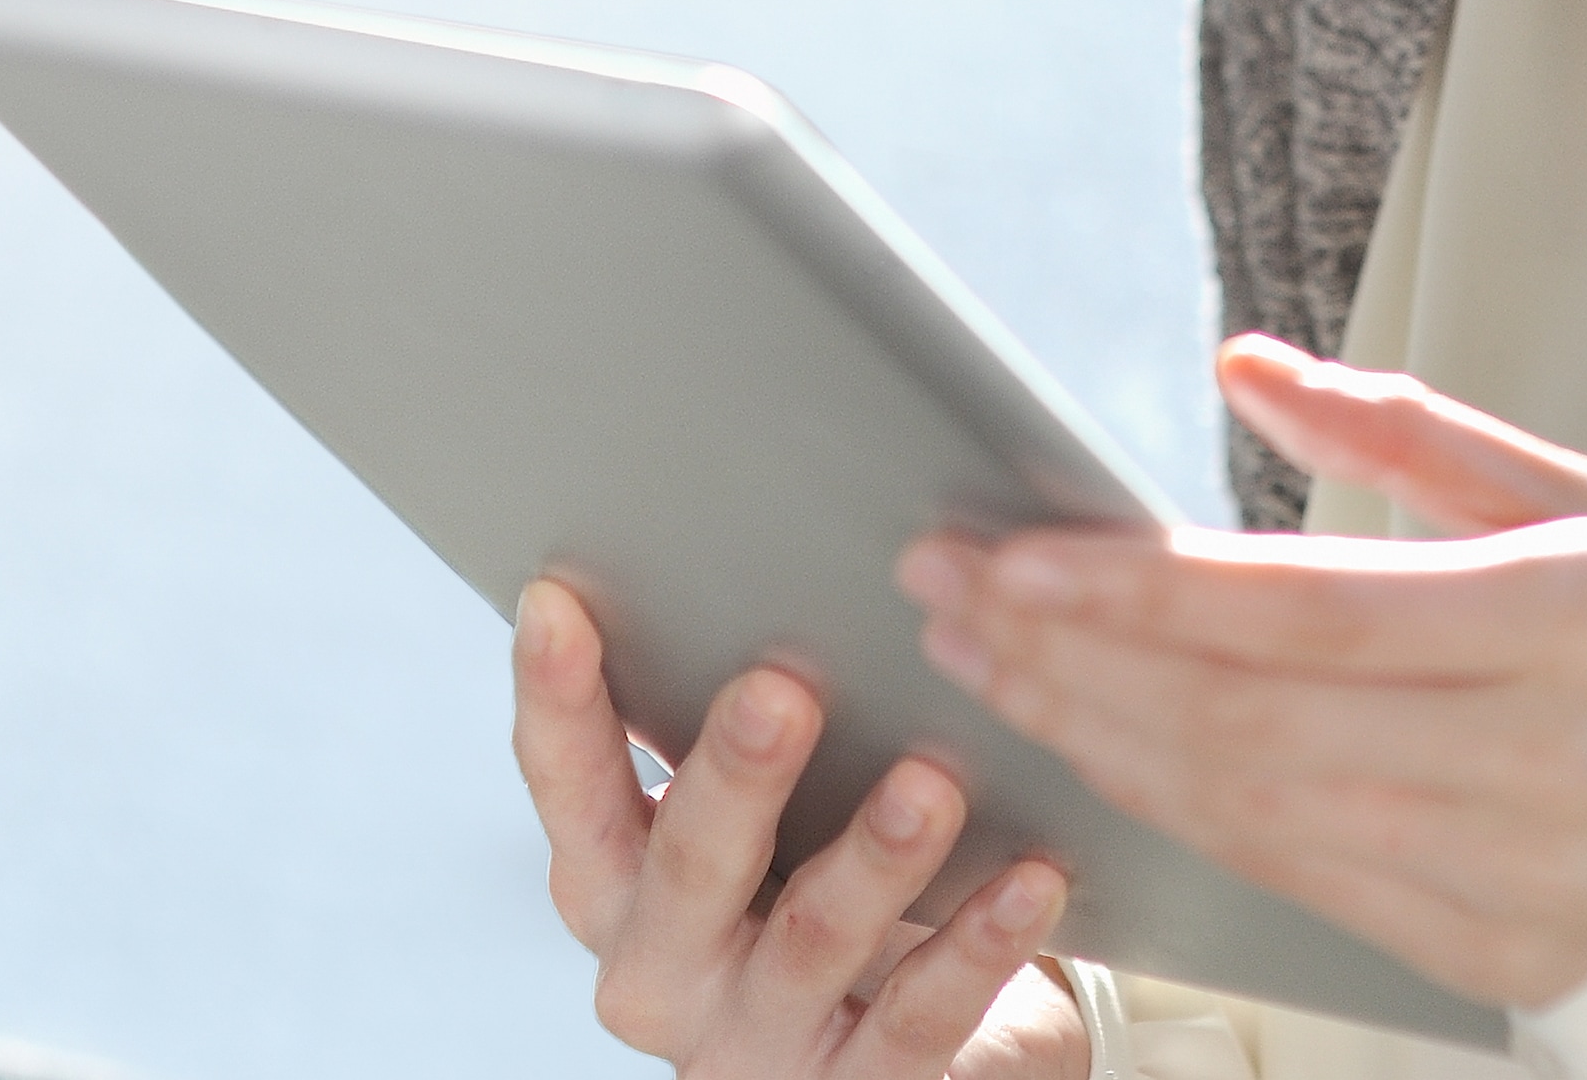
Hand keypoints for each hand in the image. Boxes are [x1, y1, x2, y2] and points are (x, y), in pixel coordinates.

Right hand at [506, 580, 1092, 1074]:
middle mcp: (661, 970)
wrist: (885, 1051)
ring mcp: (754, 1042)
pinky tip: (1031, 879)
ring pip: (813, 941)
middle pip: (688, 866)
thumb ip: (721, 724)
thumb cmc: (799, 884)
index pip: (568, 786)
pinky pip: (920, 1017)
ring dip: (875, 856)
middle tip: (781, 691)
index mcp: (611, 883)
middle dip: (735, 776)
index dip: (556, 697)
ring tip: (931, 783)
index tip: (558, 599)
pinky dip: (980, 943)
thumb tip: (737, 555)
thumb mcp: (745, 816)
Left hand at [897, 334, 1586, 1012]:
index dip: (1134, 591)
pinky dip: (1178, 816)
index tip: (1006, 554)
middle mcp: (1534, 759)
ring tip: (987, 668)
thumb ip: (1409, 431)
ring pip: (1250, 815)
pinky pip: (1293, 885)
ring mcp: (1509, 875)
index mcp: (1568, 619)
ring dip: (1095, 739)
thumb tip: (1248, 365)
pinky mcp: (1485, 959)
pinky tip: (1095, 752)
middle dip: (1071, 661)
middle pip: (1244, 722)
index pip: (1300, 610)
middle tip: (946, 597)